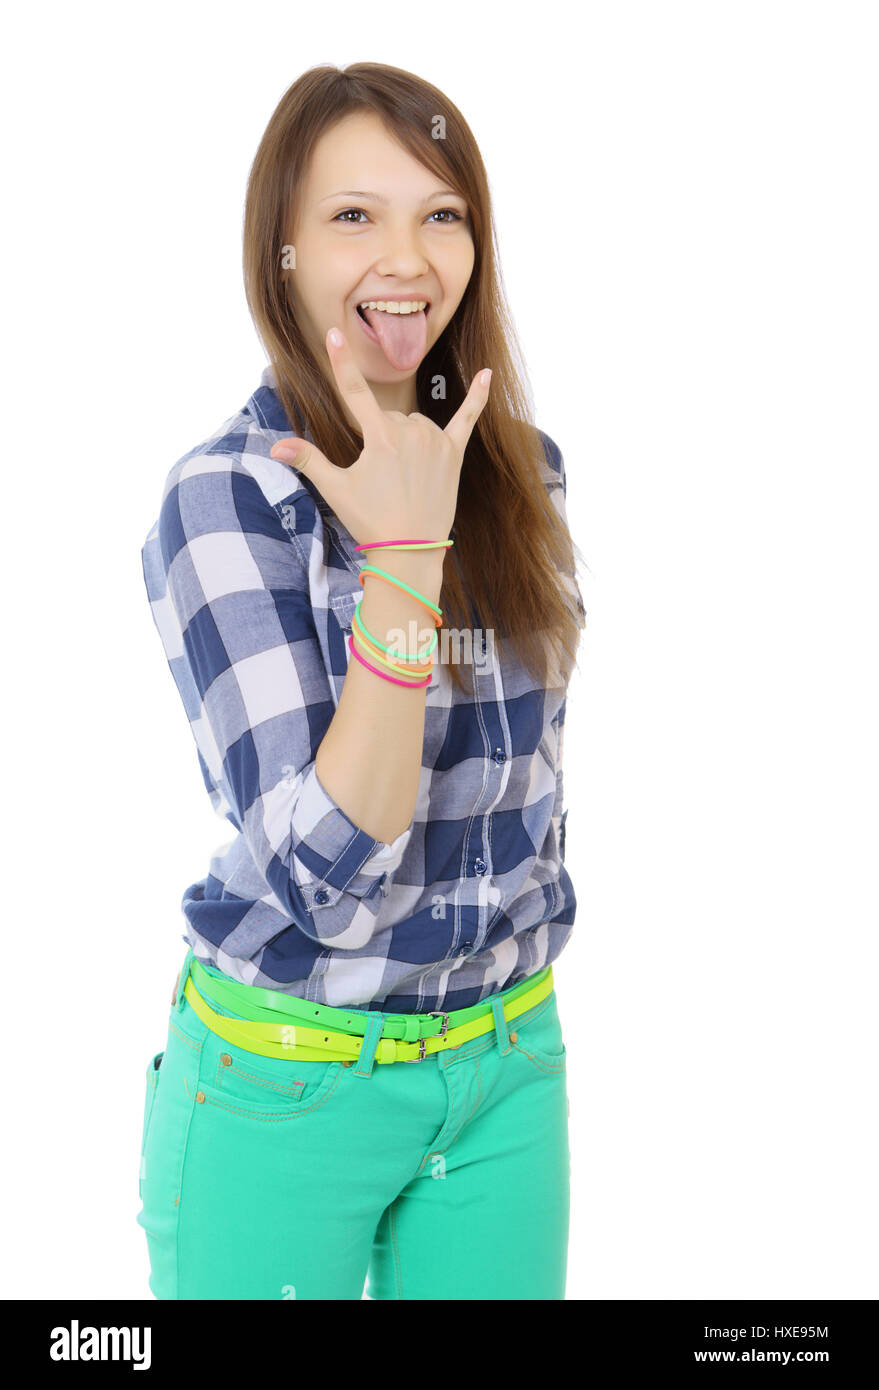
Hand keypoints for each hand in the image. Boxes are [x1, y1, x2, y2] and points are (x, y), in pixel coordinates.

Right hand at [270, 327, 490, 546]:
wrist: (410, 551)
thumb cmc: (371, 521)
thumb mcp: (336, 489)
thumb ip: (309, 460)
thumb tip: (274, 447)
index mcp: (380, 437)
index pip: (354, 391)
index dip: (341, 361)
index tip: (334, 334)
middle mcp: (410, 432)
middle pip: (388, 418)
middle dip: (381, 439)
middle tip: (381, 480)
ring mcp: (435, 441)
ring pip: (415, 424)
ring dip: (407, 439)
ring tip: (404, 478)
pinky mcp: (454, 454)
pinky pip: (467, 418)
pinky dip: (478, 396)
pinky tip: (488, 374)